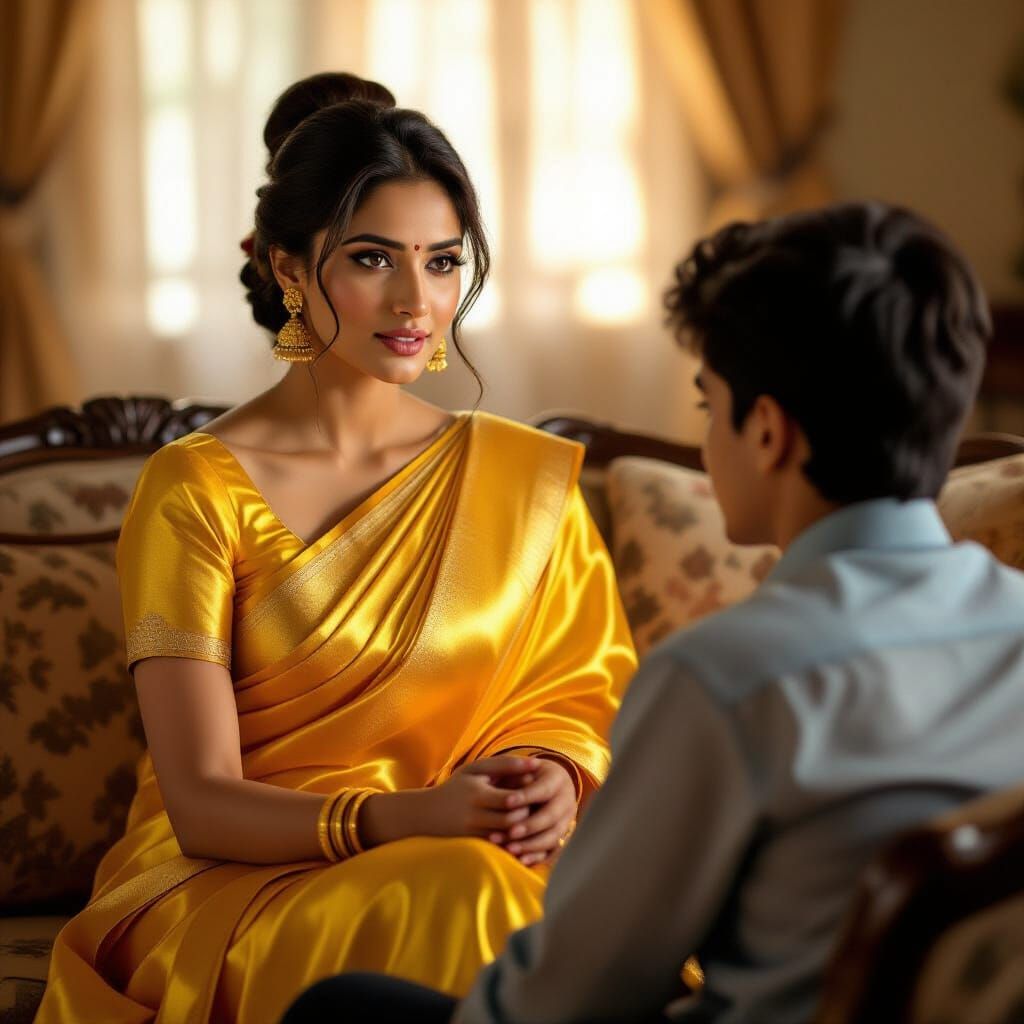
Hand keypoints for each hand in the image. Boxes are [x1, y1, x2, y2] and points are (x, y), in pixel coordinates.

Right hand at [416, 755, 541, 839]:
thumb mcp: (476, 770)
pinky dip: (515, 841)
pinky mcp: (475, 846)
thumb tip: (536, 763)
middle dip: (529, 815)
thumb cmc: (458, 786)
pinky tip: (523, 833)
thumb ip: (505, 764)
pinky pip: (501, 848)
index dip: (528, 795)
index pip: (511, 799)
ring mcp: (474, 834)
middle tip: (539, 806)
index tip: (537, 789)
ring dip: (523, 829)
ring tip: (533, 818)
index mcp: (478, 794)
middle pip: (512, 821)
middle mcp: (475, 816)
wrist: (426, 814)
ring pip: (508, 837)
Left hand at [491, 759, 576, 866]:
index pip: (544, 789)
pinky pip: (552, 851)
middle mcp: (567, 800)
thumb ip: (514, 777)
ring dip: (531, 845)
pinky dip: (536, 857)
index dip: (526, 796)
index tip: (506, 802)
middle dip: (530, 826)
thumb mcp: (521, 769)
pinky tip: (520, 861)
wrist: (544, 784)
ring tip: (509, 849)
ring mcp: (566, 821)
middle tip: (511, 832)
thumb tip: (507, 793)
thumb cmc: (525, 773)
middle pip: (551, 816)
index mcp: (558, 778)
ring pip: (553, 837)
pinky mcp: (562, 837)